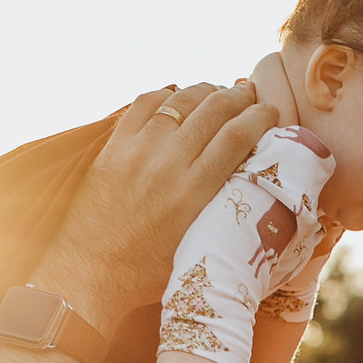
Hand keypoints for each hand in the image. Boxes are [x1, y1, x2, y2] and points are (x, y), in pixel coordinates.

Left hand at [36, 83, 280, 330]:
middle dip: (238, 96)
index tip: (271, 112)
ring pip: (180, 100)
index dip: (260, 117)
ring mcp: (138, 149)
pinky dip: (166, 95)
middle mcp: (168, 163)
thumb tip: (248, 182)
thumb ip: (220, 209)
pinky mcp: (114, 146)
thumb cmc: (148, 271)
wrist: (91, 270)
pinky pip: (144, 103)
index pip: (237, 136)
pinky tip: (178, 98)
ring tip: (218, 91)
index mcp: (194, 191)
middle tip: (250, 93)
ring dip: (205, 90)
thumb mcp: (198, 243)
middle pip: (213, 109)